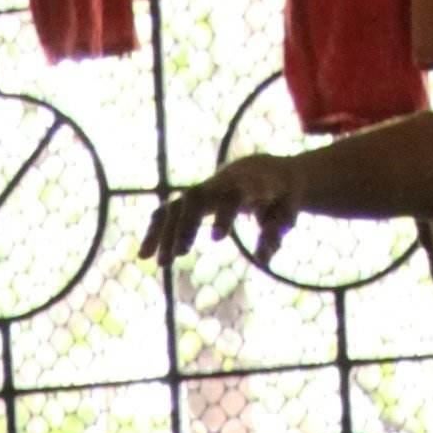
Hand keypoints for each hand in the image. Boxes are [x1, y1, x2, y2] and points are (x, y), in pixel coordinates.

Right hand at [142, 150, 310, 266]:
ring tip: (155, 262)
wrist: (265, 170)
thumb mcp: (288, 213)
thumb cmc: (282, 196)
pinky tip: (144, 254)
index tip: (217, 239)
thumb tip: (263, 258)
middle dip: (184, 224)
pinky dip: (155, 230)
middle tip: (177, 255)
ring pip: (177, 204)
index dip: (224, 213)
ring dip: (164, 232)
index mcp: (248, 182)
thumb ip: (276, 232)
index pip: (232, 194)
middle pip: (195, 198)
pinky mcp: (192, 199)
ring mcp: (203, 190)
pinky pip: (168, 210)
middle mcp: (220, 183)